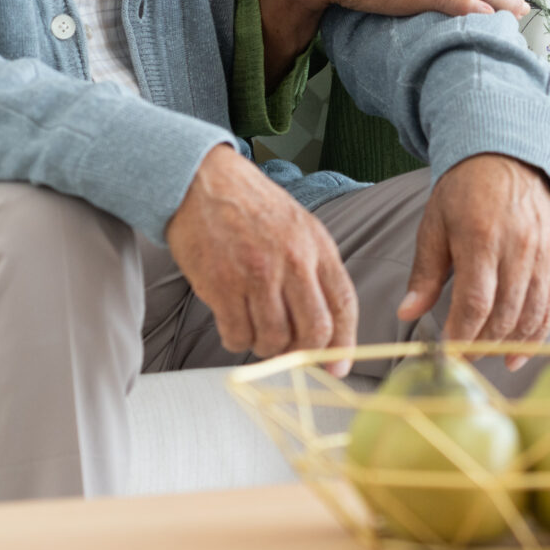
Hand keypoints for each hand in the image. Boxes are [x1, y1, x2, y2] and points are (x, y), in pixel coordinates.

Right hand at [166, 144, 359, 373]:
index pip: (343, 305)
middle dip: (304, 352)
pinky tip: (234, 324)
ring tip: (257, 331)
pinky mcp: (222, 284)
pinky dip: (237, 341)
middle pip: (314, 331)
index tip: (339, 367)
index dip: (345, 344)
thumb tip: (328, 324)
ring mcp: (257, 274)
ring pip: (274, 339)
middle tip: (289, 352)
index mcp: (317, 247)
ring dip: (266, 347)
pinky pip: (237, 335)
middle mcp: (292, 262)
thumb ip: (316, 271)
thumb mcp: (300, 229)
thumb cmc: (252, 208)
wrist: (204, 182)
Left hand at [401, 154, 549, 365]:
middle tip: (463, 358)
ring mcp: (543, 253)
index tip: (448, 353)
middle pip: (505, 314)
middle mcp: (518, 247)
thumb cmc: (467, 191)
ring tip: (489, 357)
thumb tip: (408, 312)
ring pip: (532, 314)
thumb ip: (426, 272)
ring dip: (510, 344)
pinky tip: (518, 351)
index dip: (462, 336)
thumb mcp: (435, 224)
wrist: (510, 159)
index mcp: (481, 237)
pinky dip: (536, 333)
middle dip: (482, 345)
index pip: (476, 302)